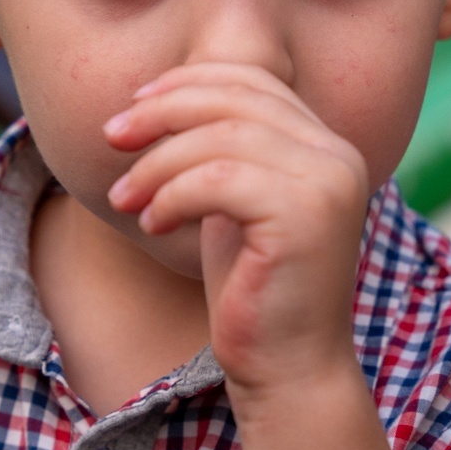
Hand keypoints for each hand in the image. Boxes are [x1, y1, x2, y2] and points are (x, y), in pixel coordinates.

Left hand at [103, 63, 369, 399]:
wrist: (287, 370)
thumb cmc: (251, 291)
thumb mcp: (231, 205)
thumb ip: (220, 151)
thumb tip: (161, 98)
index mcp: (326, 146)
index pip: (255, 79)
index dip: (188, 82)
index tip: (134, 106)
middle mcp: (338, 156)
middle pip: (236, 98)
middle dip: (163, 111)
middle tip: (112, 137)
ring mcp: (329, 184)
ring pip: (221, 137)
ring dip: (157, 163)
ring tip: (124, 198)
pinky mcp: (306, 217)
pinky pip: (218, 180)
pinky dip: (173, 194)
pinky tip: (153, 223)